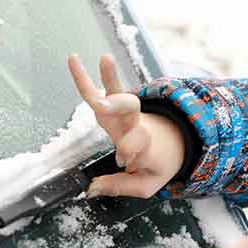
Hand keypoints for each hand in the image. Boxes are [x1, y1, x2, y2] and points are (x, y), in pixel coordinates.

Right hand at [68, 53, 185, 197]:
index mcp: (146, 147)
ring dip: (110, 78)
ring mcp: (126, 115)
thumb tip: (91, 188)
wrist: (173, 145)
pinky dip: (90, 76)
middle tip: (103, 105)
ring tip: (104, 59)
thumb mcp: (146, 185)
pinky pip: (104, 89)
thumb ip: (119, 187)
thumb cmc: (157, 165)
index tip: (124, 161)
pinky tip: (74, 59)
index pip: (138, 143)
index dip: (129, 149)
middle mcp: (135, 126)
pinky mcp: (117, 107)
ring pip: (117, 95)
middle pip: (130, 111)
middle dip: (117, 106)